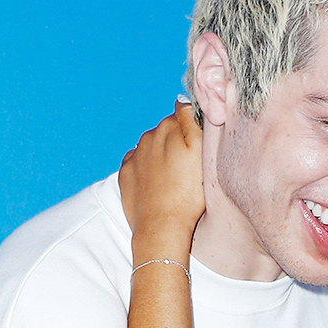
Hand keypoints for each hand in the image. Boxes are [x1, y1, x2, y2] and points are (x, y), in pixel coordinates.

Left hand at [119, 100, 203, 253]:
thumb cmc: (188, 194)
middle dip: (175, 142)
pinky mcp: (126, 174)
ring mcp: (135, 156)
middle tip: (189, 166)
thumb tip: (182, 100)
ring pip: (151, 147)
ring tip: (174, 178)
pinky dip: (146, 168)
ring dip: (161, 155)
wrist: (161, 227)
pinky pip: (137, 163)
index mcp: (168, 128)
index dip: (192, 130)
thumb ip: (191, 120)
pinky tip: (157, 182)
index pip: (182, 116)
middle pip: (165, 132)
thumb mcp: (201, 152)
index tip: (199, 148)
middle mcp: (148, 137)